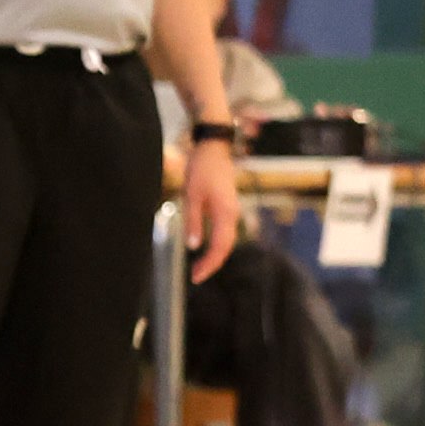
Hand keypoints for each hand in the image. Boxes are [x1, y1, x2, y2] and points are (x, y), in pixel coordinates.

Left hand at [180, 136, 240, 282]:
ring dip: (215, 256)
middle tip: (196, 277)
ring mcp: (232, 211)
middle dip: (212, 264)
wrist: (214, 148)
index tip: (196, 276)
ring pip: (227, 241)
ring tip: (200, 268)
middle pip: (226, 247)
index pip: (220, 247)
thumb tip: (193, 246)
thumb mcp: (191, 195)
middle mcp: (233, 214)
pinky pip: (225, 232)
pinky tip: (206, 250)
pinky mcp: (228, 208)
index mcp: (225, 213)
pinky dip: (217, 245)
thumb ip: (193, 221)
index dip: (209, 264)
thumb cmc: (202, 169)